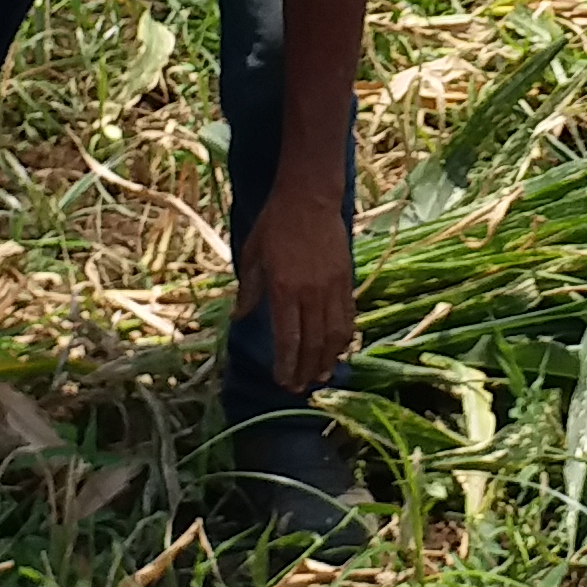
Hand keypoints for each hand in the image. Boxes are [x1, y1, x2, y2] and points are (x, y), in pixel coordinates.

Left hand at [240, 186, 356, 400]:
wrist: (310, 197)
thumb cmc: (275, 223)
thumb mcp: (252, 254)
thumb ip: (248, 290)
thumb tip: (238, 319)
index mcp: (283, 288)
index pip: (287, 337)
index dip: (286, 364)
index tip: (282, 381)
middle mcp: (310, 292)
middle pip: (312, 342)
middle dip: (305, 370)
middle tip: (299, 389)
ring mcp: (332, 287)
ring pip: (334, 334)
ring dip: (327, 360)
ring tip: (320, 377)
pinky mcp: (347, 279)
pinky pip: (348, 316)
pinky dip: (344, 338)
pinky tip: (338, 351)